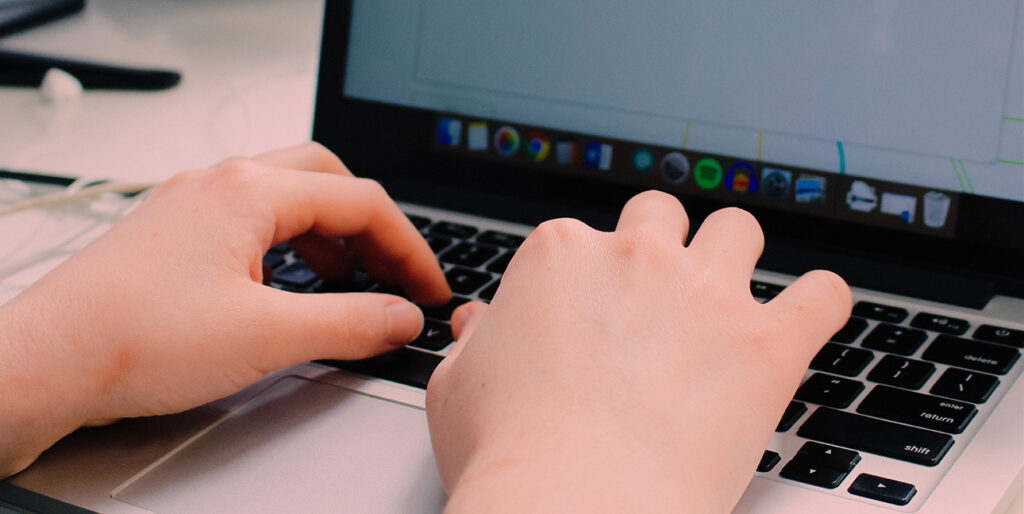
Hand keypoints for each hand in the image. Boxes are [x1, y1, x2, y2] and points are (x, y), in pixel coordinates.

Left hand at [0, 142, 449, 475]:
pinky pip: (250, 221)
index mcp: (249, 192)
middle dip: (371, 227)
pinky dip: (288, 247)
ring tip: (350, 282)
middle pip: (325, 180)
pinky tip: (288, 287)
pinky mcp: (173, 233)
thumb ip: (351, 322)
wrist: (46, 362)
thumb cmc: (132, 339)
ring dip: (330, 235)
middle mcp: (219, 184)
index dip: (409, 247)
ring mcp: (191, 205)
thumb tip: (401, 316)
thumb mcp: (268, 336)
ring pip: (286, 198)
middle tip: (395, 273)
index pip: (360, 202)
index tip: (429, 288)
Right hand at [426, 191, 850, 511]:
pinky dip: (821, 302)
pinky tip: (809, 317)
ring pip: (738, 229)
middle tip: (660, 294)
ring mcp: (706, 294)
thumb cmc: (509, 455)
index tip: (593, 312)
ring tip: (729, 296)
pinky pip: (822, 295)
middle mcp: (636, 257)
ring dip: (735, 255)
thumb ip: (471, 342)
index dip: (588, 276)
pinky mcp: (766, 344)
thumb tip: (478, 323)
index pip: (582, 237)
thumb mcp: (456, 387)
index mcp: (560, 256)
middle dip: (663, 245)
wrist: (572, 506)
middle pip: (661, 215)